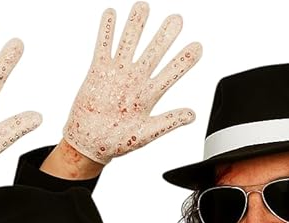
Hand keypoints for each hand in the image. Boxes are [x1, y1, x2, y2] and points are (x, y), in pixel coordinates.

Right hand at [63, 3, 201, 164]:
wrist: (91, 144)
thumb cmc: (118, 142)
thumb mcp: (147, 134)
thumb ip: (169, 121)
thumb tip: (192, 115)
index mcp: (149, 95)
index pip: (171, 73)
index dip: (184, 61)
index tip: (197, 47)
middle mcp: (135, 81)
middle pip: (153, 53)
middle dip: (165, 35)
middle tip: (177, 19)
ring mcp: (117, 74)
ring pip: (129, 44)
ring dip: (136, 25)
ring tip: (144, 6)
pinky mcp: (98, 71)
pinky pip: (103, 46)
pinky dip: (107, 31)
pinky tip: (112, 15)